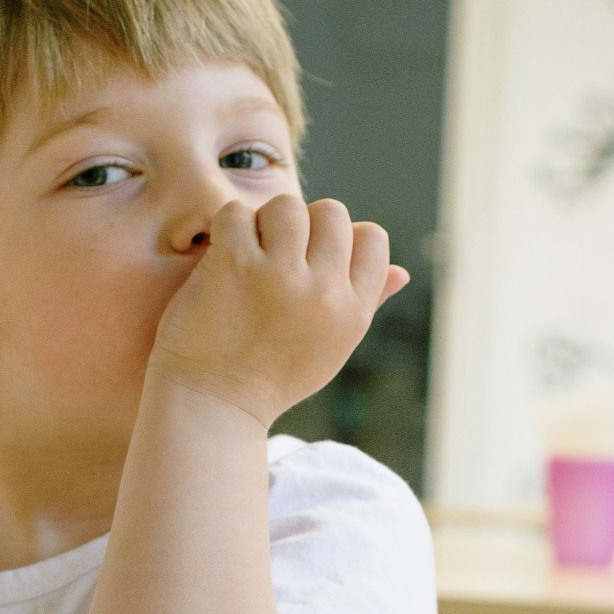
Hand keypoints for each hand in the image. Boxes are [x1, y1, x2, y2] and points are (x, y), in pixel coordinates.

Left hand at [148, 194, 407, 427]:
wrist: (212, 407)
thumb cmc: (269, 377)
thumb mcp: (331, 347)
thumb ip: (366, 303)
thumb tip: (401, 272)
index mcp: (352, 310)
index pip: (372, 236)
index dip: (341, 238)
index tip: (311, 258)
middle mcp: (324, 291)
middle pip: (332, 212)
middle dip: (302, 224)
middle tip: (274, 253)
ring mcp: (279, 276)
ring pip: (286, 206)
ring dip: (263, 222)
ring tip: (247, 253)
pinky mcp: (234, 266)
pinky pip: (238, 213)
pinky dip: (226, 227)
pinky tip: (220, 256)